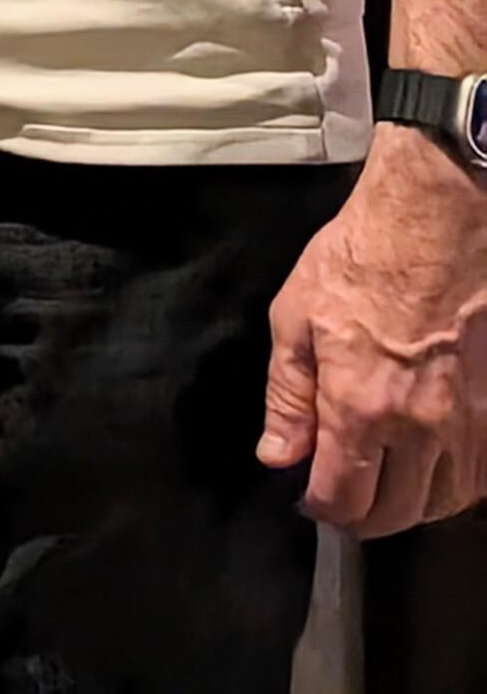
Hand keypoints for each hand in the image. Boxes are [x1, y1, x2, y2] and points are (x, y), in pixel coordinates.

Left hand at [260, 129, 486, 532]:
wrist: (436, 227)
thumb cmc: (358, 263)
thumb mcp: (295, 319)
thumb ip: (288, 396)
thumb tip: (279, 454)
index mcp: (360, 407)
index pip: (344, 496)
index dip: (322, 511)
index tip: (309, 503)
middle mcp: (420, 428)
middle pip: (396, 512)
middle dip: (362, 518)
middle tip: (342, 503)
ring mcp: (467, 424)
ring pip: (444, 504)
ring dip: (410, 508)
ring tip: (383, 490)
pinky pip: (478, 478)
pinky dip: (452, 488)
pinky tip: (430, 473)